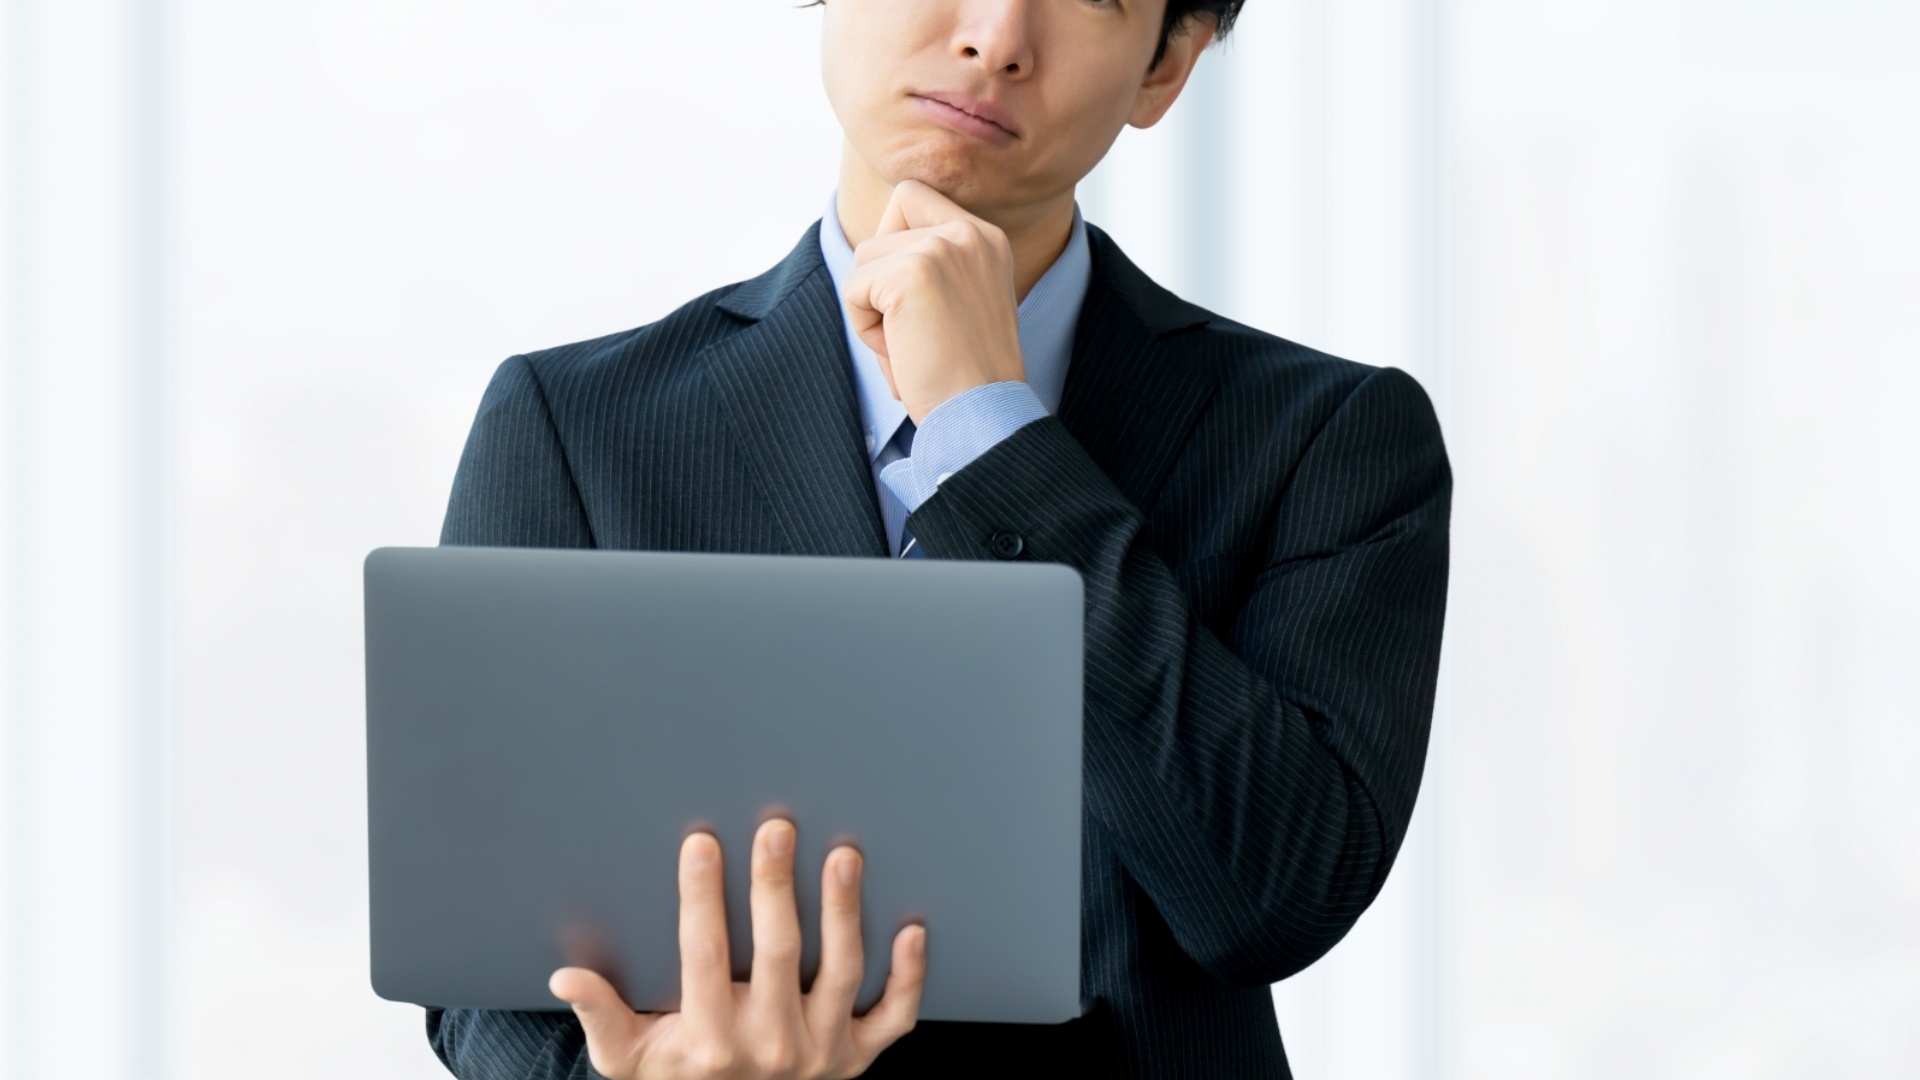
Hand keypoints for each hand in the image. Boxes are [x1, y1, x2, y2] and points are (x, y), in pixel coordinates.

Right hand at [549, 820, 926, 1079]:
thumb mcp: (628, 1061)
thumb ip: (602, 1016)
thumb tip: (566, 977)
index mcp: (709, 1039)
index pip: (705, 954)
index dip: (701, 895)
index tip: (701, 843)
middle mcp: (770, 1046)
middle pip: (779, 952)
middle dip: (776, 885)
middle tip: (777, 829)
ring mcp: (820, 1052)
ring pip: (841, 971)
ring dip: (844, 910)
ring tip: (844, 856)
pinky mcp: (857, 1057)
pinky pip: (894, 1015)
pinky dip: (908, 974)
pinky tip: (912, 928)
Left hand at [841, 180, 1025, 422]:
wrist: (984, 414)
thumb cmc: (966, 375)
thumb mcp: (960, 303)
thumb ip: (929, 267)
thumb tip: (867, 251)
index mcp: (986, 238)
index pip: (911, 197)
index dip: (892, 242)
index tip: (913, 297)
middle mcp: (969, 232)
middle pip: (880, 230)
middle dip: (880, 281)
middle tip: (914, 329)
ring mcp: (942, 247)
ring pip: (863, 259)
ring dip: (873, 310)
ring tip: (913, 345)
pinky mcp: (913, 273)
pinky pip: (853, 290)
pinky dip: (865, 329)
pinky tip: (904, 352)